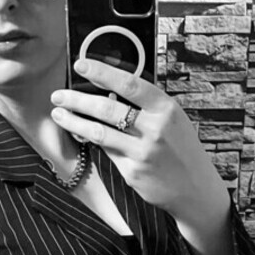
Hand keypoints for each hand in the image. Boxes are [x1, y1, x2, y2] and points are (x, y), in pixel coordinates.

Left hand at [50, 58, 231, 235]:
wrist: (196, 189)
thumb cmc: (182, 150)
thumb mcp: (174, 120)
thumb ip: (146, 106)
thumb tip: (110, 89)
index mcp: (166, 108)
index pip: (129, 84)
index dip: (102, 72)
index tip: (80, 65)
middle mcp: (155, 129)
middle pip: (107, 108)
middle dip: (77, 99)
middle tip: (58, 95)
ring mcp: (142, 152)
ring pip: (99, 132)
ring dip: (74, 121)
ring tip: (58, 113)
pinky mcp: (132, 172)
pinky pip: (105, 151)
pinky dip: (89, 139)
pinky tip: (78, 132)